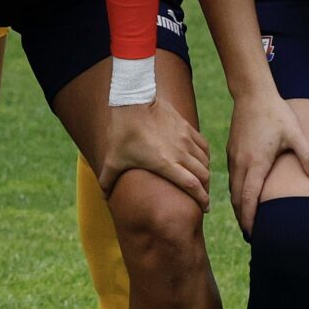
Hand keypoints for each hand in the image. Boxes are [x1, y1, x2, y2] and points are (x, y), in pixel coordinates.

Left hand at [97, 96, 212, 210]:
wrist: (132, 100)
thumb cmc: (122, 131)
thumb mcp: (113, 158)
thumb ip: (108, 180)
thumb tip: (104, 197)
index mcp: (165, 163)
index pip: (192, 185)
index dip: (202, 199)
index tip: (205, 208)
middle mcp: (180, 152)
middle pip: (203, 175)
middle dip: (205, 189)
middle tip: (202, 197)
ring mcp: (185, 138)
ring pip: (205, 160)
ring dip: (205, 172)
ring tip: (200, 180)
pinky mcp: (186, 126)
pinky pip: (203, 144)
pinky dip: (205, 155)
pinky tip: (200, 159)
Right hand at [223, 90, 308, 235]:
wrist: (252, 94)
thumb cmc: (276, 113)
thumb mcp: (296, 135)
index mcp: (255, 163)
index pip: (248, 199)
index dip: (250, 219)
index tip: (254, 235)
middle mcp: (241, 163)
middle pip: (237, 199)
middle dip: (243, 219)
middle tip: (252, 237)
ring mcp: (233, 157)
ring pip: (232, 189)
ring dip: (238, 207)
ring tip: (248, 222)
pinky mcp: (232, 151)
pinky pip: (231, 178)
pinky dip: (236, 192)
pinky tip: (243, 196)